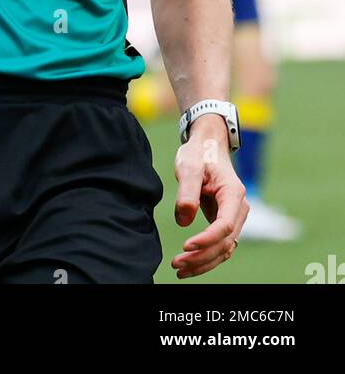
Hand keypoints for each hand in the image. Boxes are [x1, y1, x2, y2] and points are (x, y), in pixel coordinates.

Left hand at [171, 118, 248, 278]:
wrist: (207, 146)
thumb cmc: (199, 154)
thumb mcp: (189, 166)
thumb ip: (187, 193)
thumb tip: (184, 222)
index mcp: (234, 194)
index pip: (225, 226)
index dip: (207, 240)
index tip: (186, 246)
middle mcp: (239, 208)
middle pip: (225, 242)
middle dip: (202, 257)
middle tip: (176, 264)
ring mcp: (234, 217)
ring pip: (224, 249)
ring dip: (203, 262)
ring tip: (179, 269)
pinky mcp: (225, 222)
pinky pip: (219, 245)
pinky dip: (206, 257)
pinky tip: (188, 264)